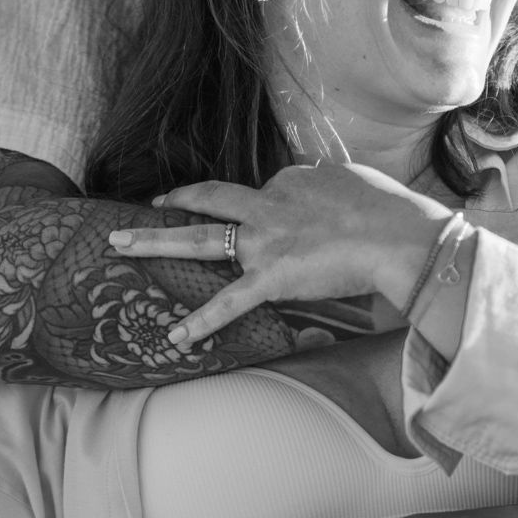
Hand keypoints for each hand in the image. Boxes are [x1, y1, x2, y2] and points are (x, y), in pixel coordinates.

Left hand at [107, 164, 449, 345]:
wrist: (398, 237)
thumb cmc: (391, 211)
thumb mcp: (359, 183)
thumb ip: (336, 189)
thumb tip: (336, 197)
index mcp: (293, 181)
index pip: (268, 194)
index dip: (273, 210)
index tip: (287, 224)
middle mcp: (269, 204)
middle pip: (212, 200)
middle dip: (176, 203)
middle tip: (149, 207)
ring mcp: (264, 240)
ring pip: (200, 239)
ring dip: (155, 240)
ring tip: (119, 243)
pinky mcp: (271, 276)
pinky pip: (229, 303)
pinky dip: (201, 321)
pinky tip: (175, 337)